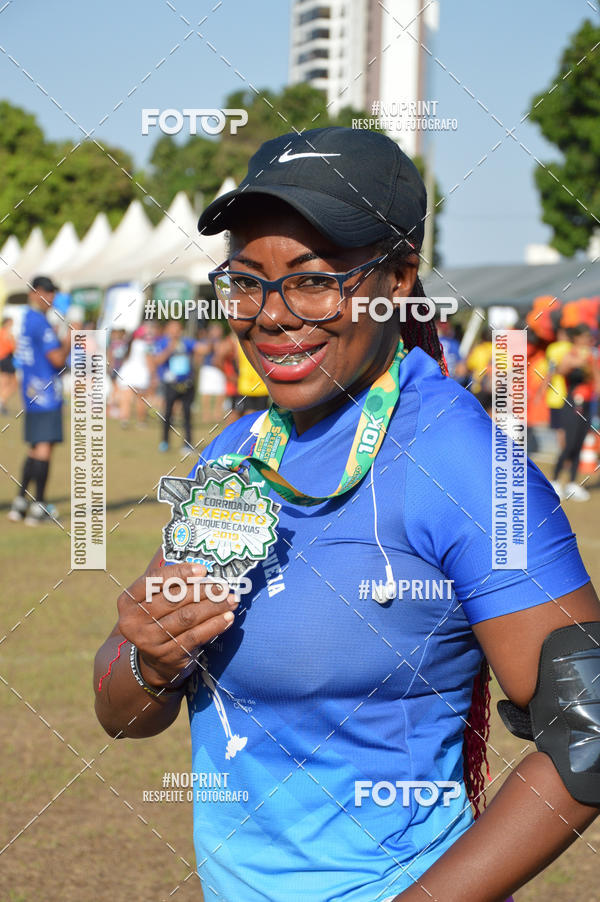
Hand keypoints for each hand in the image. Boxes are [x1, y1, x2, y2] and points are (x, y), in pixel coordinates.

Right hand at [117, 562, 237, 688]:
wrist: (155, 661)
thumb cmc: (159, 619)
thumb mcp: (155, 601)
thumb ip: (169, 585)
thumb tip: (203, 571)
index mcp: (127, 601)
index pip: (154, 580)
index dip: (179, 573)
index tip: (203, 570)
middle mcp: (133, 621)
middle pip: (173, 599)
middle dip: (203, 591)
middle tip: (223, 587)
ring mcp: (149, 640)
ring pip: (187, 617)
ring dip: (213, 607)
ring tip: (230, 600)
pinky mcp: (167, 655)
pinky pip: (195, 636)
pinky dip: (214, 625)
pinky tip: (228, 618)